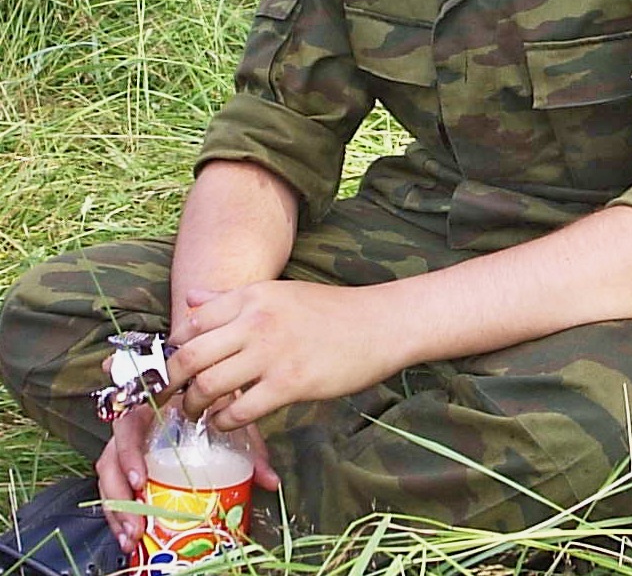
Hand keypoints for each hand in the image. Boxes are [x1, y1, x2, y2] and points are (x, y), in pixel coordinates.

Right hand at [96, 403, 279, 554]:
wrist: (208, 392)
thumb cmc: (213, 403)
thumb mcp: (229, 418)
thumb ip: (249, 448)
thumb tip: (270, 480)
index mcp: (152, 408)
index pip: (128, 427)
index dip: (128, 454)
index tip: (142, 480)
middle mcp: (135, 428)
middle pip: (110, 460)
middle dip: (119, 496)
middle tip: (136, 525)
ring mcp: (128, 448)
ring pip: (109, 479)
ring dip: (117, 512)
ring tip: (132, 537)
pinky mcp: (128, 466)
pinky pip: (115, 490)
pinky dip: (120, 514)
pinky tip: (131, 535)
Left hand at [168, 280, 406, 426]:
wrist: (378, 324)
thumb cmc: (329, 311)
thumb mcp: (278, 292)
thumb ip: (231, 298)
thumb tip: (189, 296)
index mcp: (252, 295)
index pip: (191, 321)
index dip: (172, 349)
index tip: (172, 366)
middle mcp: (255, 321)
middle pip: (189, 356)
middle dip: (173, 383)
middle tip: (174, 396)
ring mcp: (271, 353)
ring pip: (208, 386)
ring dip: (195, 406)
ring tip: (198, 413)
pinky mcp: (289, 383)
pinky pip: (239, 410)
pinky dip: (225, 421)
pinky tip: (227, 421)